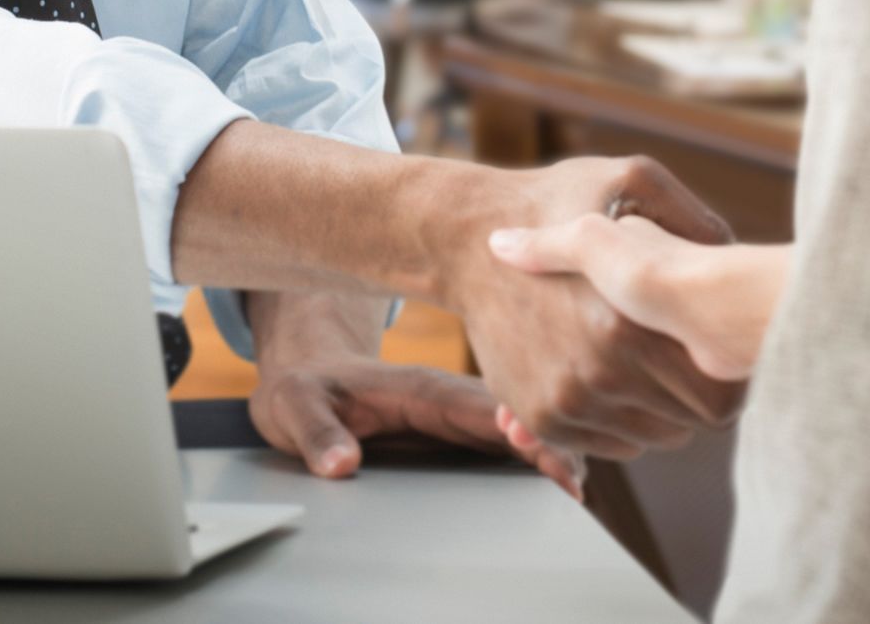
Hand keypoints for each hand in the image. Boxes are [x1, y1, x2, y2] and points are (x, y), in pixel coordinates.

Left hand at [250, 355, 585, 497]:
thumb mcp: (294, 406)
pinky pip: (512, 445)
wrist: (307, 374)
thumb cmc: (303, 387)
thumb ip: (316, 433)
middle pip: (519, 418)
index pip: (486, 408)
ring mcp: (460, 417)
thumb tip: (343, 464)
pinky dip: (539, 461)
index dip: (526, 430)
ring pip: (523, 430)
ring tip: (573, 496)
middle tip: (574, 491)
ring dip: (554, 453)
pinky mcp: (461, 435)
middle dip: (556, 446)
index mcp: (422, 389)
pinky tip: (555, 489)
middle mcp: (451, 400)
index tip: (556, 461)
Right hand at [432, 156, 743, 459]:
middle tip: (680, 349)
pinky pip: (613, 444)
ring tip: (646, 359)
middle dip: (693, 388)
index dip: (731, 375)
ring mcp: (567, 401)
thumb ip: (692, 219)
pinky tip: (616, 377)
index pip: (722, 398)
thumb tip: (737, 257)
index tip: (720, 347)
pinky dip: (622, 421)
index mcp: (628, 322)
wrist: (467, 239)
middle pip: (690, 423)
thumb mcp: (630, 180)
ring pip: (653, 438)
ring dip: (658, 409)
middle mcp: (599, 374)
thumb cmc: (554, 202)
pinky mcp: (541, 416)